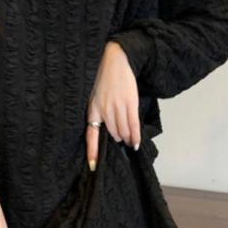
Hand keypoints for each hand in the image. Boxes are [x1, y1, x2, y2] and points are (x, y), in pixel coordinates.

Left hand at [86, 41, 140, 170]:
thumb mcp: (95, 95)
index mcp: (93, 109)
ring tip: (130, 142)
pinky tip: (136, 143)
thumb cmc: (104, 78)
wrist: (116, 61)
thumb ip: (99, 112)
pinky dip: (136, 136)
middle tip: (122, 141)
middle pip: (112, 134)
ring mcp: (117, 107)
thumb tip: (108, 128)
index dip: (92, 151)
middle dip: (118, 139)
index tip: (93, 166)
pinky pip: (133, 125)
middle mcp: (104, 110)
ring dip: (127, 138)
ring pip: (123, 131)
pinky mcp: (130, 103)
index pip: (91, 135)